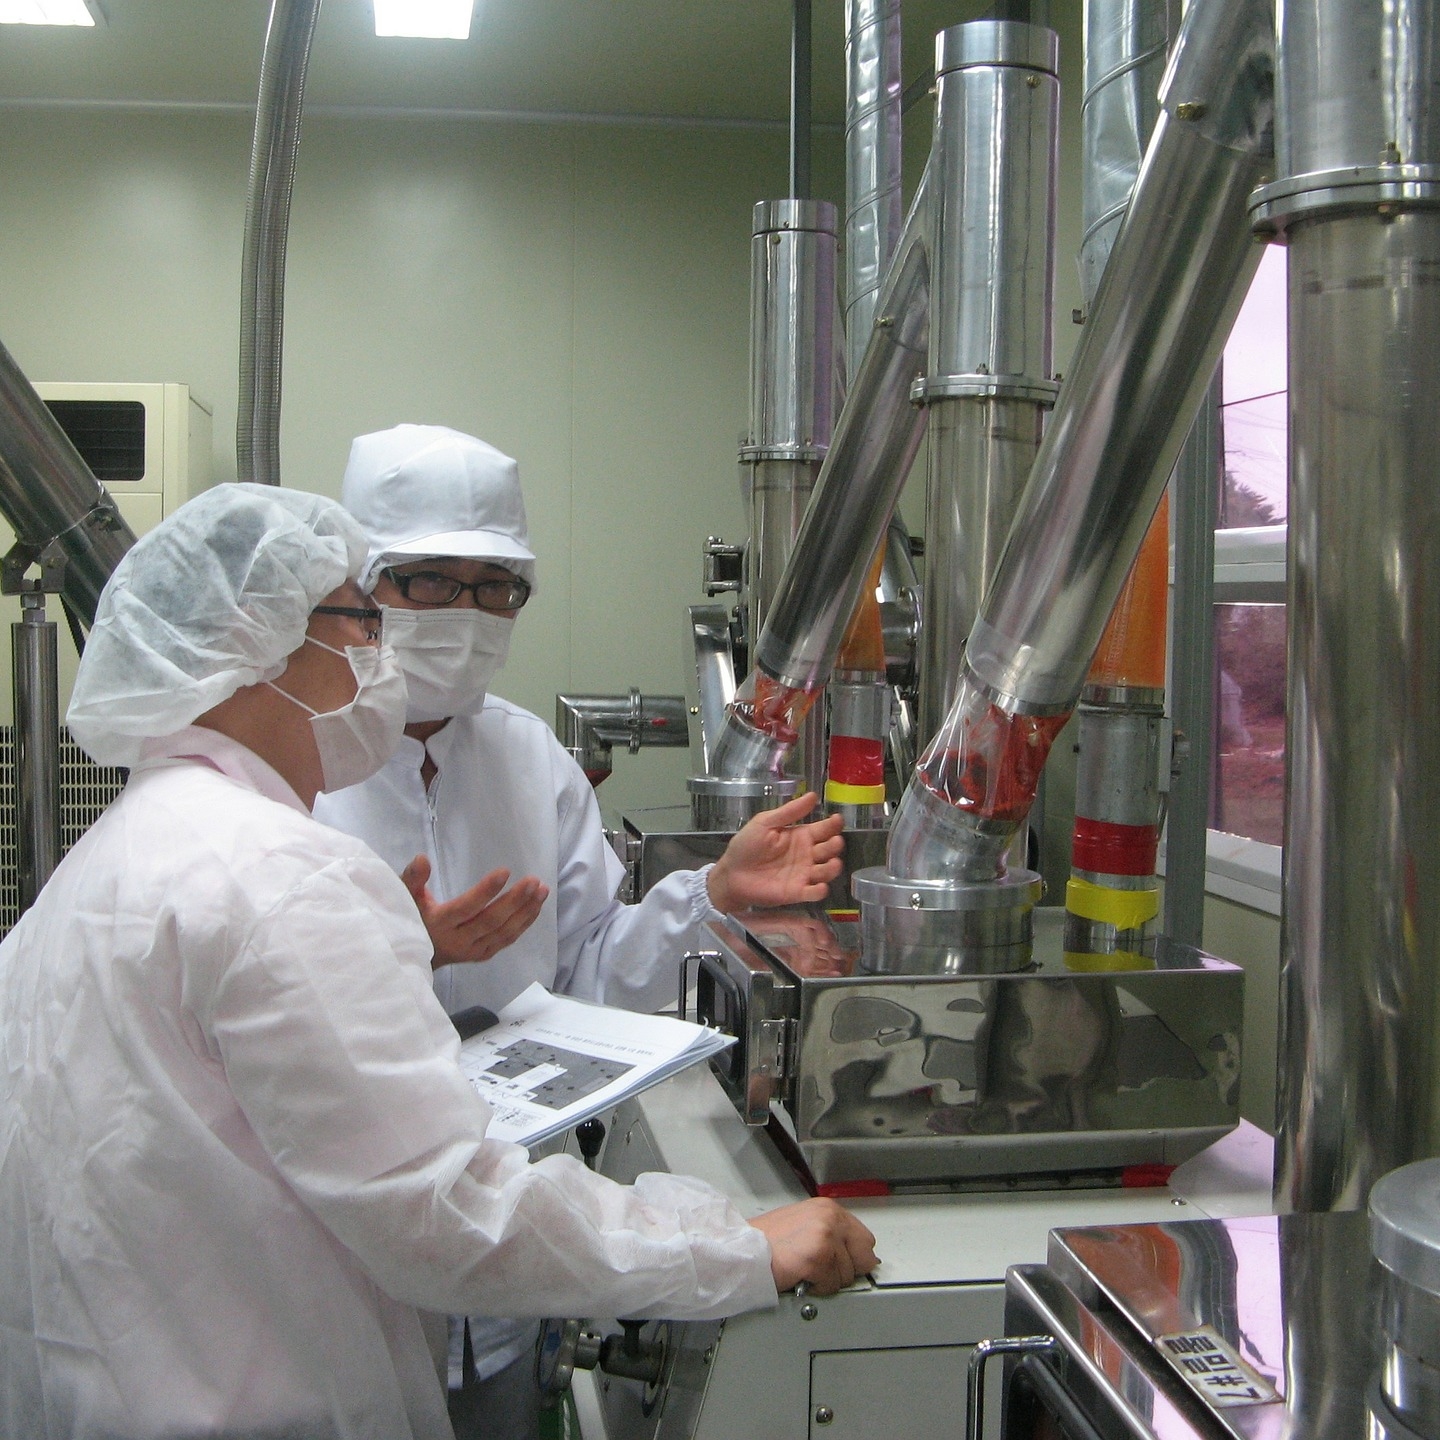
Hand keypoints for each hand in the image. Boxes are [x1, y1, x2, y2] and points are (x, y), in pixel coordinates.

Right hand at [400, 854, 548, 969]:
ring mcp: (472, 950)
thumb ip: (412, 879)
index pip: (466, 908)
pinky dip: (524, 923)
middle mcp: (458, 941)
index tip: (505, 872)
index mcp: (439, 924)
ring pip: (503, 932)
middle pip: (490, 921)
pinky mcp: (482, 954)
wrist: (410, 958)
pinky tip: (536, 907)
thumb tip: (422, 859)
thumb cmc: (410, 919)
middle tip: (533, 881)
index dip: (485, 891)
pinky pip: (506, 939)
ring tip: (541, 890)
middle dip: (514, 901)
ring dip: (525, 911)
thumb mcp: (404, 897)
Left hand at [705, 791, 843, 913]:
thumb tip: (812, 795)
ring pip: (825, 872)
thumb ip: (789, 812)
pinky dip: (819, 892)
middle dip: (834, 846)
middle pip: (828, 850)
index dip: (832, 825)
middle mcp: (806, 855)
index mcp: (800, 837)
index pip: (823, 829)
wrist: (731, 873)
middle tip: (836, 842)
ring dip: (832, 868)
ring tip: (833, 863)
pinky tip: (820, 887)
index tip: (838, 820)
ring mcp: (803, 874)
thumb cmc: (746, 846)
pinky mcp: (796, 892)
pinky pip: (812, 893)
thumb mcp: (765, 823)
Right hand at [750, 1199, 877, 1294]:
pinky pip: (831, 1286)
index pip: (866, 1239)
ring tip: (804, 1270)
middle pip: (864, 1258)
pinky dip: (816, 1289)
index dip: (853, 1257)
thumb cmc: (764, 1241)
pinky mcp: (817, 1257)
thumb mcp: (803, 1225)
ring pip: (846, 1276)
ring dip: (827, 1281)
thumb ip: (829, 1233)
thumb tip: (852, 1253)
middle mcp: (830, 1218)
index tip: (840, 1264)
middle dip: (845, 1270)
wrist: (741, 1250)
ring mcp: (825, 1236)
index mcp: (828, 1208)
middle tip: (821, 1270)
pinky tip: (800, 1276)